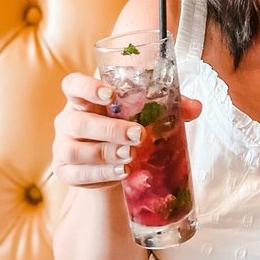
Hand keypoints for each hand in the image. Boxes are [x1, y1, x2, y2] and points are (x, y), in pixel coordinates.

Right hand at [52, 73, 201, 188]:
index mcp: (84, 99)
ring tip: (130, 157)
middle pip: (77, 121)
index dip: (87, 87)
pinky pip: (75, 174)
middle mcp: (68, 120)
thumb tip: (196, 107)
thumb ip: (169, 106)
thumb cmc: (125, 128)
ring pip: (73, 149)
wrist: (109, 162)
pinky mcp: (65, 171)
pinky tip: (120, 174)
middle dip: (109, 129)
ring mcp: (63, 146)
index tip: (110, 94)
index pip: (73, 84)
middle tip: (138, 134)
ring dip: (104, 154)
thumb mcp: (144, 114)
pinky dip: (99, 175)